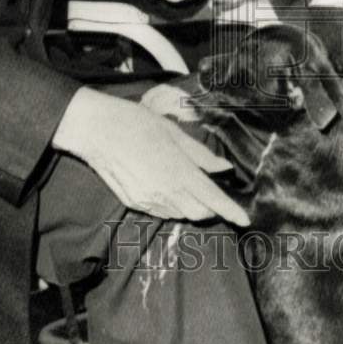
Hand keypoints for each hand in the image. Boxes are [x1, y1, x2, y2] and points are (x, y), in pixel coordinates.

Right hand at [53, 87, 247, 224]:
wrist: (97, 131)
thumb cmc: (138, 123)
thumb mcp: (174, 133)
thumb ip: (201, 155)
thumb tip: (224, 168)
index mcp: (179, 173)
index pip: (213, 199)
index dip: (231, 211)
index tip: (245, 220)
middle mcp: (165, 193)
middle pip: (199, 213)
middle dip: (211, 208)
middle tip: (214, 192)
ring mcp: (148, 201)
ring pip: (179, 214)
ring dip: (191, 206)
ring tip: (188, 185)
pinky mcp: (134, 202)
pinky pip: (161, 211)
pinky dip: (172, 204)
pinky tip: (167, 186)